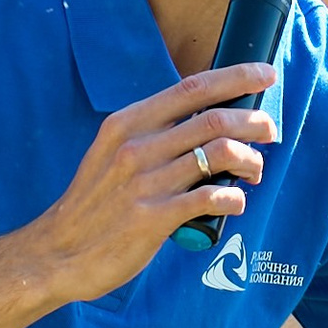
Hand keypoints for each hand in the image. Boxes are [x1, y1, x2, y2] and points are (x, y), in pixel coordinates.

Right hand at [16, 64, 276, 302]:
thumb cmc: (94, 205)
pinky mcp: (153, 219)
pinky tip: (236, 202)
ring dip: (250, 160)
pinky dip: (233, 198)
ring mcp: (145, 183)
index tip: (266, 74)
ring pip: (219, 156)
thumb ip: (151, 137)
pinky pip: (210, 198)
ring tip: (256, 171)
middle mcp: (136, 147)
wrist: (57, 253)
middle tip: (271, 131)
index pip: (192, 88)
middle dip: (254, 121)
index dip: (235, 77)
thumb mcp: (112, 154)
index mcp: (127, 124)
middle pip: (214, 120)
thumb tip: (204, 127)